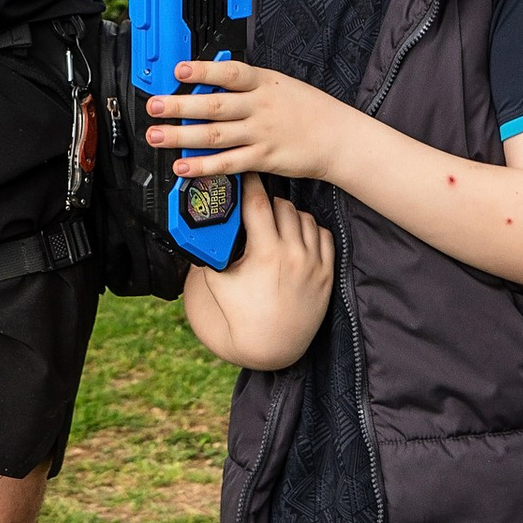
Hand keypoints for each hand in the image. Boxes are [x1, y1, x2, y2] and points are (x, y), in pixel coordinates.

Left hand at [144, 56, 357, 187]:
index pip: (230, 74)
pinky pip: (229, 163)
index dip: (204, 71)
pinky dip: (204, 165)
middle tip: (154, 106)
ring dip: (183, 137)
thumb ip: (246, 83)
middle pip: (214, 106)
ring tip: (157, 136)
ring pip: (216, 135)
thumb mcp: (278, 83)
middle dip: (180, 106)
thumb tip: (208, 80)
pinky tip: (184, 166)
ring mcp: (261, 134)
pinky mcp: (263, 158)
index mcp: (264, 83)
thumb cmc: (306, 108)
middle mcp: (260, 107)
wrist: (336, 136)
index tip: (179, 70)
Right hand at [184, 175, 336, 369]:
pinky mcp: (326, 273)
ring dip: (288, 214)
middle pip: (282, 206)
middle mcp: (294, 255)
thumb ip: (208, 252)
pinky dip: (308, 230)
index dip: (250, 184)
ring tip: (273, 222)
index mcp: (265, 254)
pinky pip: (322, 234)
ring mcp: (314, 263)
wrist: (273, 347)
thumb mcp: (218, 281)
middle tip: (255, 204)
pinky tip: (295, 236)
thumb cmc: (242, 315)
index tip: (245, 175)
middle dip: (266, 202)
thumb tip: (196, 227)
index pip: (258, 204)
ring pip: (303, 218)